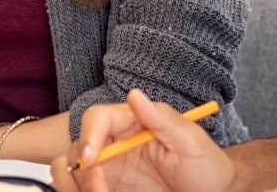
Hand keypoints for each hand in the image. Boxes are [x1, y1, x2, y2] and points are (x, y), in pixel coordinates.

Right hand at [50, 89, 237, 191]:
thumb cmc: (207, 166)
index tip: (92, 161)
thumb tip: (136, 95)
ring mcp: (109, 171)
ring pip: (69, 172)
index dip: (89, 137)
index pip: (97, 119)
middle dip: (81, 171)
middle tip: (100, 191)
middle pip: (76, 148)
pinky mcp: (108, 190)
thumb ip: (163, 119)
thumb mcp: (192, 142)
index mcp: (131, 124)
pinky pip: (80, 191)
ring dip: (77, 187)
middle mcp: (114, 145)